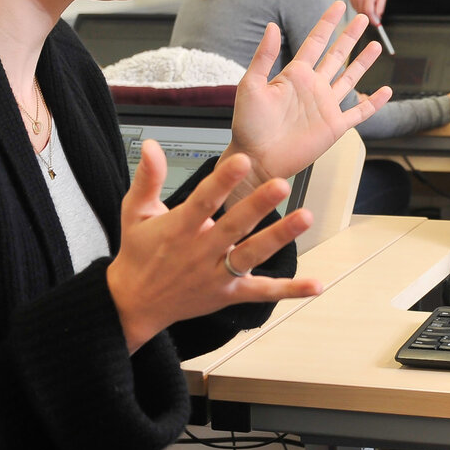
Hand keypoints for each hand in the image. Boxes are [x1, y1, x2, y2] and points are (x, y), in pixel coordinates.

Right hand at [107, 141, 321, 353]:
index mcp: (179, 229)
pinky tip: (316, 285)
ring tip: (305, 218)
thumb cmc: (138, 253)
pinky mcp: (229, 294)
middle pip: (234, 226)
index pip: (203, 201)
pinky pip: (262, 292)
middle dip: (257, 205)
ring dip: (279, 237)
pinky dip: (289, 290)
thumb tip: (152, 145)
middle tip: (282, 184)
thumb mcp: (135, 212)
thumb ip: (147, 178)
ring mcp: (216, 275)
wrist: (133, 304)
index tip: (242, 160)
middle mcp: (200, 252)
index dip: (222, 181)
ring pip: (252, 255)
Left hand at [226, 5, 391, 197]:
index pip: (316, 42)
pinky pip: (360, 112)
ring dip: (363, 62)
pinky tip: (384, 91)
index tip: (339, 6)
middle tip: (363, 18)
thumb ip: (264, 56)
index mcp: (295, 75)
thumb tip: (272, 26)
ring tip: (376, 45)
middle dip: (350, 36)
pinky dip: (374, 103)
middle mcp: (313, 87)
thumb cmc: (248, 126)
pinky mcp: (335, 126)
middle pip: (338, 55)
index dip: (328, 23)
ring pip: (350, 78)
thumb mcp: (251, 85)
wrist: (257, 158)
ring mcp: (326, 106)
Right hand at [349, 0, 387, 23]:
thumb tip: (378, 18)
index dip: (373, 20)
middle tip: (375, 17)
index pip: (369, 12)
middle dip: (370, 18)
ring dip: (365, 13)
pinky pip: (356, 8)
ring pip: (359, 12)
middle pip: (363, 14)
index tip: (377, 24)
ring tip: (370, 5)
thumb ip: (380, 7)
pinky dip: (361, 8)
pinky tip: (364, 2)